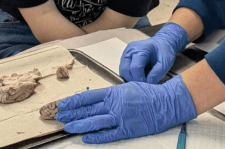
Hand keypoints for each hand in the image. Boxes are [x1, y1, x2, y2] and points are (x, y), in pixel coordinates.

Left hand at [57, 76, 196, 142]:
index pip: (88, 96)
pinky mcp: (127, 129)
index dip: (73, 101)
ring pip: (95, 122)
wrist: (166, 103)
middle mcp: (114, 104)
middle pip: (88, 109)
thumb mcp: (127, 87)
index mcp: (113, 92)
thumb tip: (95, 99)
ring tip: (68, 127)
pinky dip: (97, 136)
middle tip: (58, 116)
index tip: (62, 104)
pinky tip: (86, 138)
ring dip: (80, 125)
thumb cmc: (148, 93)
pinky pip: (109, 134)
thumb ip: (111, 94)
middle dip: (71, 113)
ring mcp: (120, 117)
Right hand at [120, 22, 188, 82]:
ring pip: (123, 72)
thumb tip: (148, 82)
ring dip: (132, 78)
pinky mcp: (125, 58)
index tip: (149, 83)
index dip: (141, 79)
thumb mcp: (166, 62)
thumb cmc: (164, 51)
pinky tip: (140, 74)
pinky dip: (131, 75)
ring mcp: (125, 54)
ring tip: (144, 77)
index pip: (135, 68)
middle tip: (145, 82)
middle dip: (135, 80)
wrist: (161, 43)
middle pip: (125, 71)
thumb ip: (158, 73)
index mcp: (140, 49)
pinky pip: (124, 70)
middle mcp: (130, 50)